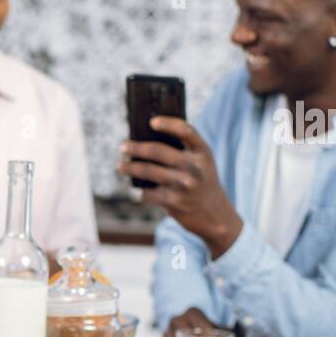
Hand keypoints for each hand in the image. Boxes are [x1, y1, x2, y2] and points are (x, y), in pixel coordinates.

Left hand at [118, 116, 243, 258]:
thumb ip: (183, 150)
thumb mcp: (202, 162)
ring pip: (148, 171)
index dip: (168, 124)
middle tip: (123, 147)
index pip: (185, 131)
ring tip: (120, 166)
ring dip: (130, 168)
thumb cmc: (201, 181)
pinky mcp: (174, 201)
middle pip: (157, 151)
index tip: (152, 122)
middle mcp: (194, 166)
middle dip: (135, 148)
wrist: (214, 214)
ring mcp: (183, 184)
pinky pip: (148, 192)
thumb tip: (145, 140)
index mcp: (202, 152)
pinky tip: (137, 188)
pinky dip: (140, 191)